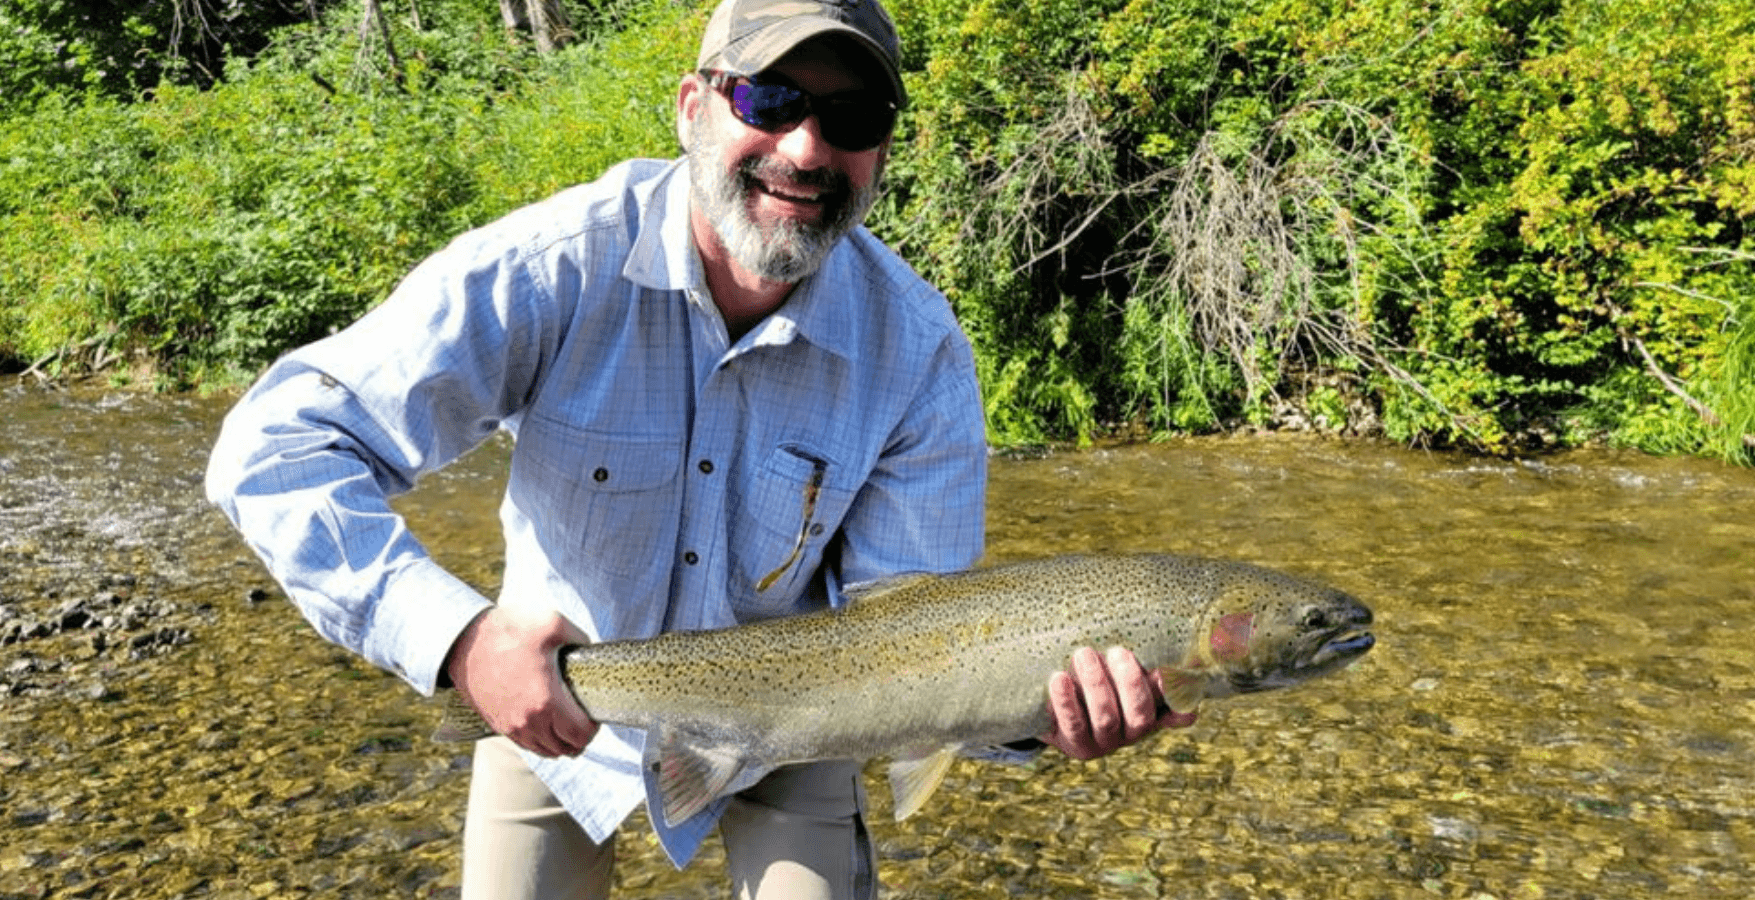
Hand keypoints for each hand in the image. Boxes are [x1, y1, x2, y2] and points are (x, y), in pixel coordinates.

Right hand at [445, 606, 597, 757]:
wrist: (463, 641)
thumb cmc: (507, 631)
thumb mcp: (552, 623)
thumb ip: (579, 637)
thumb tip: (589, 649)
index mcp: (547, 702)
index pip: (580, 735)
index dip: (594, 728)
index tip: (594, 714)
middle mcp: (529, 722)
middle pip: (565, 748)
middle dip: (580, 738)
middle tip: (583, 719)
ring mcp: (511, 726)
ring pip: (545, 751)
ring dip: (560, 742)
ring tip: (567, 725)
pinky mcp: (497, 724)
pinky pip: (526, 745)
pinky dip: (540, 741)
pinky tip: (545, 724)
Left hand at [1040, 646, 1197, 759]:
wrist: (1054, 703)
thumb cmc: (1094, 679)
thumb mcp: (1118, 671)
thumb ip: (1144, 666)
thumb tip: (1188, 660)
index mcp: (1149, 713)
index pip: (1173, 711)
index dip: (1175, 697)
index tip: (1169, 674)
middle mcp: (1130, 733)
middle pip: (1140, 716)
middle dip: (1130, 682)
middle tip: (1118, 651)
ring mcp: (1101, 742)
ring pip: (1106, 718)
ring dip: (1097, 684)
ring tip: (1084, 654)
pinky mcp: (1072, 744)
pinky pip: (1073, 724)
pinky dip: (1067, 701)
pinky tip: (1059, 678)